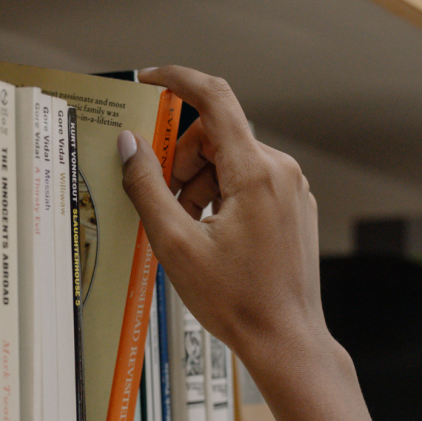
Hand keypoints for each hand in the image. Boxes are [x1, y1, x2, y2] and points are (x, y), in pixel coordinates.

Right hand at [118, 65, 407, 420]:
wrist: (286, 340)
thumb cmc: (236, 299)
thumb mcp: (175, 243)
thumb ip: (147, 186)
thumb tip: (129, 143)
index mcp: (255, 172)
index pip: (215, 98)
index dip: (178, 80)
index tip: (150, 80)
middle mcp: (280, 170)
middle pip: (217, 136)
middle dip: (182, 160)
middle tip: (164, 200)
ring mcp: (291, 188)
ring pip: (231, 160)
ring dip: (200, 182)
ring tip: (187, 228)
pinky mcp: (293, 205)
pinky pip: (249, 180)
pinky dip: (221, 194)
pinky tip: (210, 232)